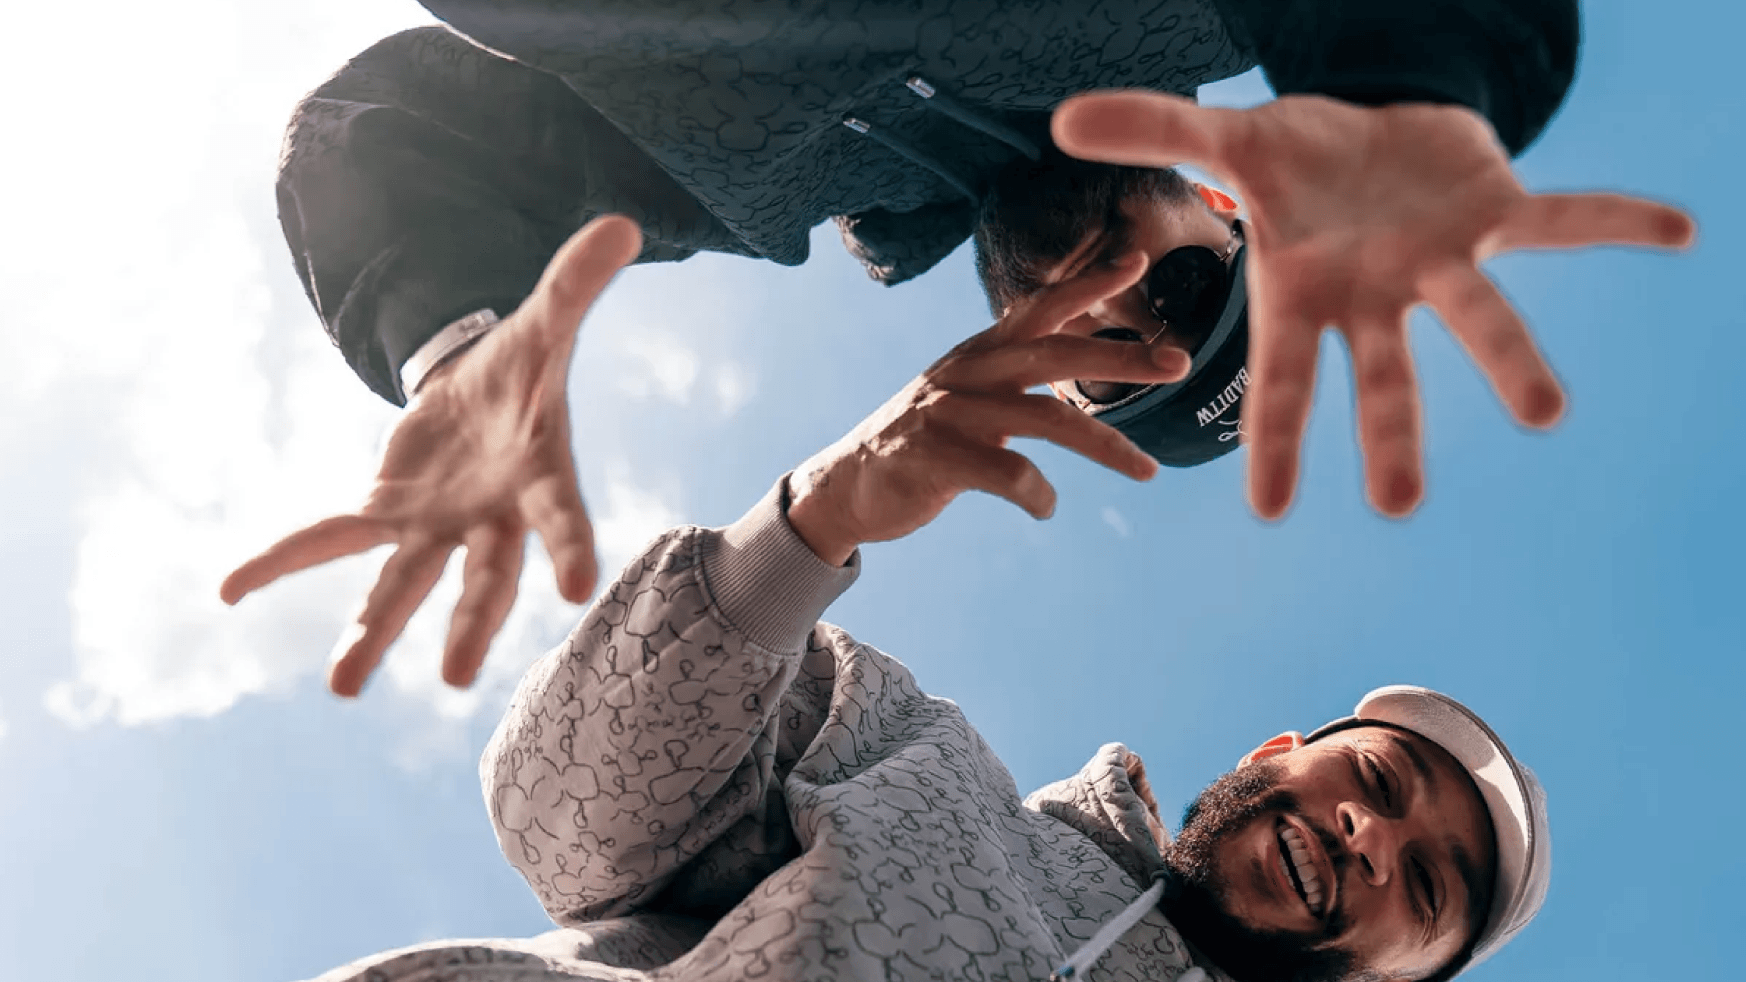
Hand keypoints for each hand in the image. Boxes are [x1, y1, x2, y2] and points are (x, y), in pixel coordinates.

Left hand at [220, 215, 642, 695]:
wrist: (489, 389)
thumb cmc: (528, 367)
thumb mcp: (548, 321)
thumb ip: (577, 284)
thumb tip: (623, 223)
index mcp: (542, 475)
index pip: (562, 516)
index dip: (571, 547)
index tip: (576, 588)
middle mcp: (493, 517)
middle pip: (483, 577)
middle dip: (467, 625)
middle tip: (450, 676)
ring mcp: (439, 522)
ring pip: (405, 582)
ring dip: (371, 632)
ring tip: (341, 686)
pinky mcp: (390, 510)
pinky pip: (333, 538)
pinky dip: (282, 559)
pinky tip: (230, 588)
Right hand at [788, 252, 1191, 564]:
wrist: (846, 485)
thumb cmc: (924, 440)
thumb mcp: (968, 392)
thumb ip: (1016, 370)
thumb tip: (1081, 347)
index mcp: (980, 353)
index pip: (1040, 307)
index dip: (1088, 282)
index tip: (1138, 260)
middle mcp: (967, 373)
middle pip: (1055, 354)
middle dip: (1121, 358)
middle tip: (1178, 364)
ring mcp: (950, 414)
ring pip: (1044, 419)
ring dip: (1106, 445)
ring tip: (1148, 470)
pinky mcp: (935, 458)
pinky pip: (1006, 473)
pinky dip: (1038, 494)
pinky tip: (1047, 508)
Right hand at [1052, 91, 1696, 518]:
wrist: (1366, 130)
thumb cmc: (1290, 158)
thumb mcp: (1224, 136)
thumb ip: (1153, 130)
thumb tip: (1060, 120)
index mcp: (1305, 295)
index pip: (1283, 378)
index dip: (1278, 440)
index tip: (1270, 512)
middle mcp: (1375, 299)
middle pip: (1384, 378)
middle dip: (1392, 437)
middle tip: (1397, 505)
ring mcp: (1439, 264)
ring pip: (1479, 319)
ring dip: (1512, 363)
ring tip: (1544, 413)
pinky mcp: (1494, 214)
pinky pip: (1562, 219)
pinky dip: (1615, 221)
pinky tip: (1679, 230)